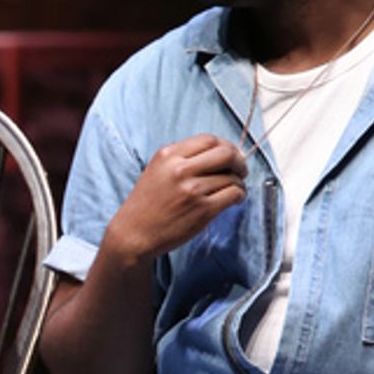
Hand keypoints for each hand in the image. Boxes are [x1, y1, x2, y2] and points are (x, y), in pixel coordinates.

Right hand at [104, 134, 246, 264]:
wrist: (133, 234)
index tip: (230, 155)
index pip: (209, 139)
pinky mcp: (202, 210)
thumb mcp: (156, 170)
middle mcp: (180, 170)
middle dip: (239, 161)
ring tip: (233, 190)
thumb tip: (220, 153)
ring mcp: (192, 190)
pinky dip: (239, 195)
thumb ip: (182, 158)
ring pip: (232, 177)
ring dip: (238, 182)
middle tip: (240, 170)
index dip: (225, 146)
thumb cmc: (146, 204)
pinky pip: (233, 194)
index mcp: (168, 155)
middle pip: (226, 154)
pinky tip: (234, 200)